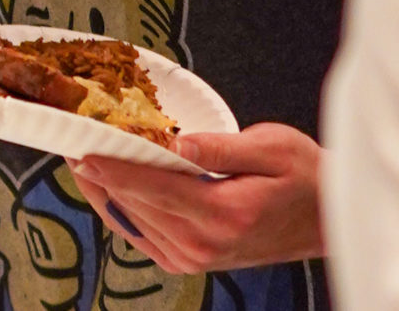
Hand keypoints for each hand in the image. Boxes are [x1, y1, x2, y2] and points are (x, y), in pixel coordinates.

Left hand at [70, 123, 325, 274]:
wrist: (328, 220)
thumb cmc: (305, 176)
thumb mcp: (272, 147)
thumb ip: (218, 147)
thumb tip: (172, 141)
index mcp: (223, 213)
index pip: (150, 187)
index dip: (110, 166)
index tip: (78, 145)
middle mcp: (204, 244)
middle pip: (134, 204)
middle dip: (99, 171)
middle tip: (70, 137)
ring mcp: (195, 258)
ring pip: (131, 221)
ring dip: (103, 190)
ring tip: (80, 155)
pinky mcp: (190, 262)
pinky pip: (141, 235)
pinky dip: (120, 208)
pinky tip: (106, 184)